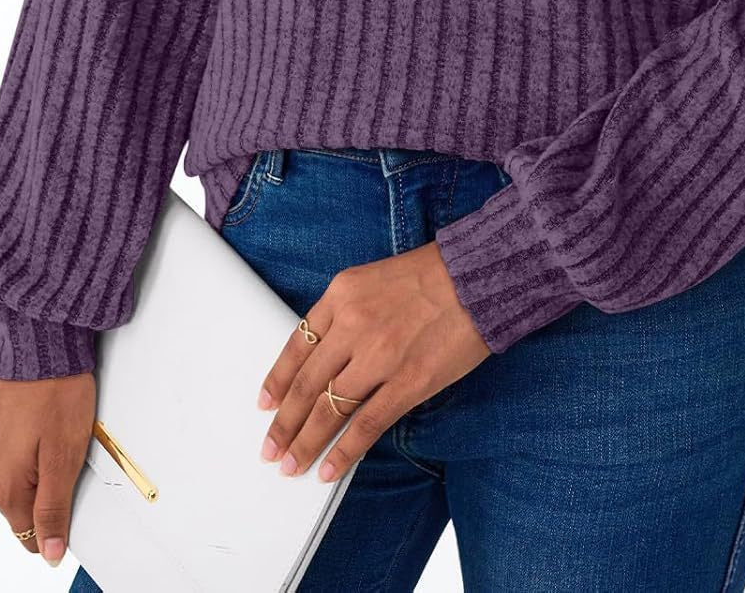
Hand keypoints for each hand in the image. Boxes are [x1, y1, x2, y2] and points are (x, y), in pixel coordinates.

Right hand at [0, 372, 95, 567]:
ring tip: (60, 436)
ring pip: (21, 484)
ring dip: (42, 470)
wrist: (41, 345)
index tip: (74, 492)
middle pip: (25, 509)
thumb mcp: (64, 457)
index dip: (58, 521)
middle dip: (51, 491)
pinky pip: (14, 460)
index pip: (32, 536)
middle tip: (71, 454)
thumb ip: (54, 510)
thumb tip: (51, 552)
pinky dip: (33, 452)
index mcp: (5, 488)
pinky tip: (47, 427)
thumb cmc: (56, 393)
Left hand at [257, 241, 487, 481]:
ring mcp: (380, 356)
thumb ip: (346, 313)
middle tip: (270, 448)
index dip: (278, 380)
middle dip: (284, 422)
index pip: (297, 345)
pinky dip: (344, 452)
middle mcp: (353, 324)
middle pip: (307, 383)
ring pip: (330, 408)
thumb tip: (325, 359)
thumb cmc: (431, 275)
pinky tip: (329, 468)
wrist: (478, 276)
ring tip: (291, 464)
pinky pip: (366, 424)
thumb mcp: (372, 280)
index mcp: (341, 295)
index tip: (266, 404)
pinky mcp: (408, 382)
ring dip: (306, 442)